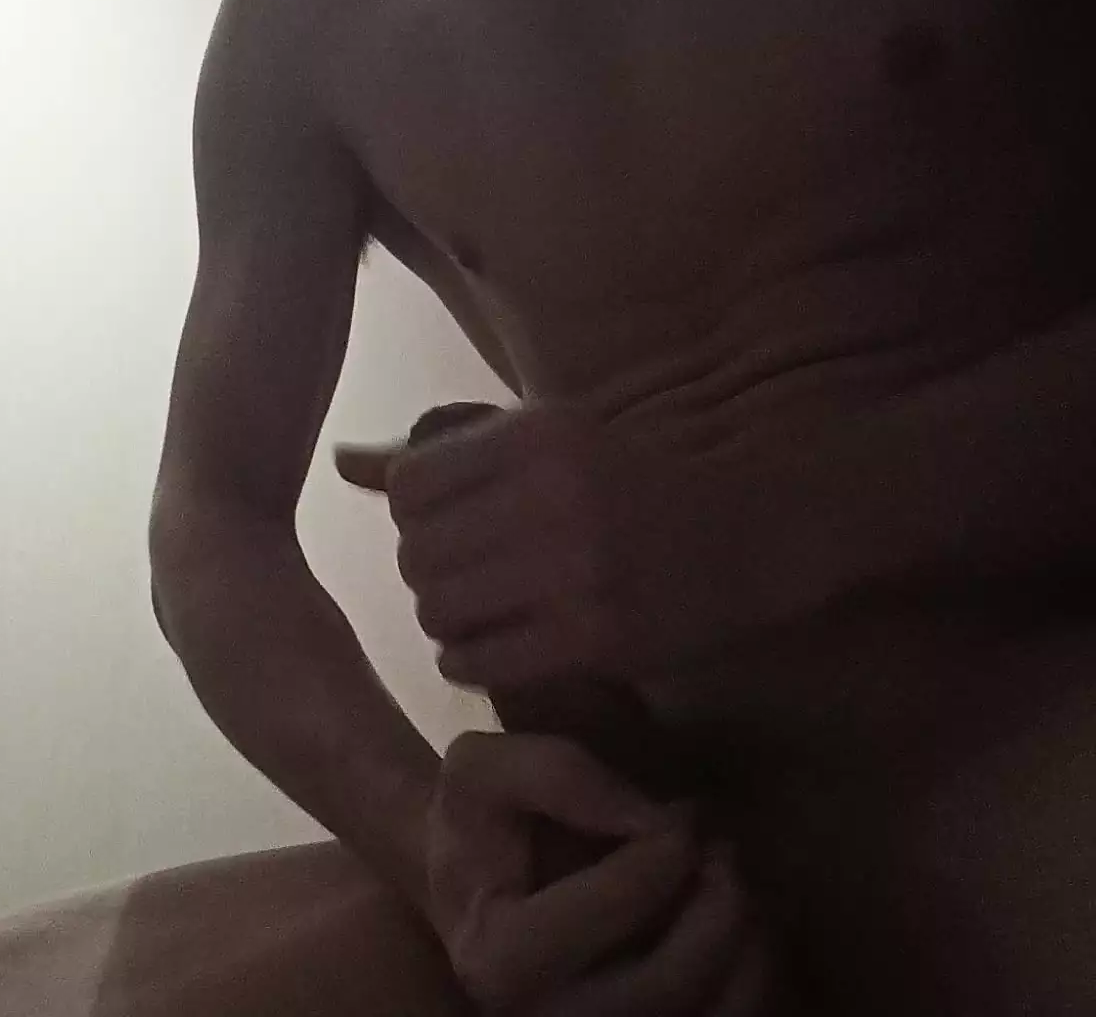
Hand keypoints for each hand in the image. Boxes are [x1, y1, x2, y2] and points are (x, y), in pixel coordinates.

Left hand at [336, 403, 733, 689]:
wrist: (757, 531)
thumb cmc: (631, 478)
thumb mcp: (542, 441)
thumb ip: (441, 451)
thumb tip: (340, 459)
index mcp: (537, 435)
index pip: (408, 488)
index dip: (416, 515)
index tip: (454, 525)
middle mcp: (552, 497)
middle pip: (415, 554)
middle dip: (430, 570)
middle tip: (472, 576)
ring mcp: (574, 572)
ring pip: (436, 611)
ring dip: (448, 620)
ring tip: (486, 612)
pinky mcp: (594, 639)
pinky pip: (475, 663)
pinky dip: (472, 661)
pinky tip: (503, 646)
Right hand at [428, 732, 778, 1015]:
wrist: (471, 882)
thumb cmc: (478, 823)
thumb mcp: (484, 769)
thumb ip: (553, 773)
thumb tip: (650, 817)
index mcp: (500, 957)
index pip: (610, 911)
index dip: (661, 853)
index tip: (680, 813)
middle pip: (669, 982)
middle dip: (718, 904)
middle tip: (721, 849)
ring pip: (710, 1013)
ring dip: (747, 940)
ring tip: (732, 883)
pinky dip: (752, 976)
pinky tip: (740, 928)